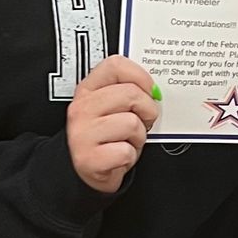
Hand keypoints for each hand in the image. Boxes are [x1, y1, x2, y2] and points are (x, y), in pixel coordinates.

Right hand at [65, 54, 159, 193]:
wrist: (88, 171)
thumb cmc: (109, 137)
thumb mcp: (114, 108)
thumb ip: (130, 91)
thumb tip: (156, 90)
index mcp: (88, 90)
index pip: (115, 65)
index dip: (141, 76)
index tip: (150, 91)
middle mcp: (81, 108)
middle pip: (130, 94)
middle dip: (147, 111)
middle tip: (141, 123)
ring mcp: (82, 133)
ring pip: (131, 123)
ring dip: (138, 137)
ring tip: (127, 141)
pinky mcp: (88, 159)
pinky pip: (125, 151)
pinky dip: (129, 157)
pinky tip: (119, 157)